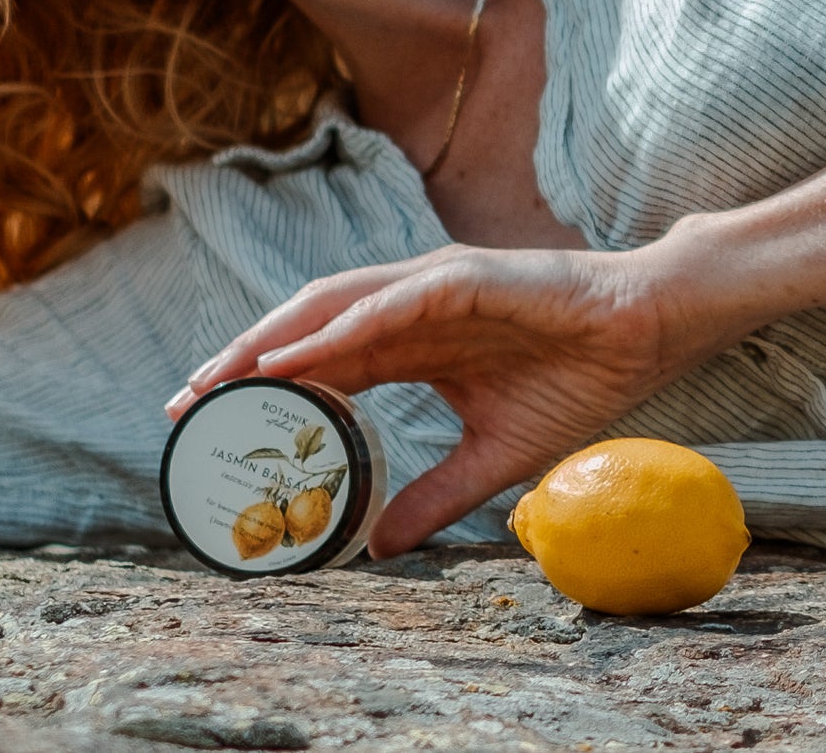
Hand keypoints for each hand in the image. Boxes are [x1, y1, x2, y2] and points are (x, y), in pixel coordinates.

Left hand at [167, 243, 726, 557]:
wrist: (641, 335)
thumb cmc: (576, 381)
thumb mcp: (493, 458)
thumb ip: (433, 496)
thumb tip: (378, 547)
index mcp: (410, 342)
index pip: (317, 362)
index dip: (260, 389)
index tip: (206, 424)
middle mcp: (406, 308)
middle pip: (304, 330)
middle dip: (240, 364)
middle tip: (184, 406)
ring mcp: (429, 287)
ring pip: (328, 307)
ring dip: (268, 340)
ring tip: (216, 377)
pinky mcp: (460, 279)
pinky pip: (385, 305)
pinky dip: (334, 329)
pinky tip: (294, 357)